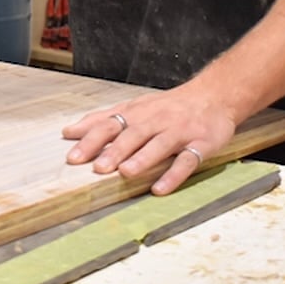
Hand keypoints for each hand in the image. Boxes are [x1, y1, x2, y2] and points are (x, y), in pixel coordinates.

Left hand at [62, 80, 239, 194]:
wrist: (214, 95)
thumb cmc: (169, 106)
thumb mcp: (135, 107)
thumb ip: (104, 119)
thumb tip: (70, 132)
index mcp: (138, 113)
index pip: (111, 124)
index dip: (91, 139)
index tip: (73, 156)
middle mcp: (157, 121)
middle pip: (133, 134)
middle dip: (115, 150)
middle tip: (98, 168)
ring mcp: (179, 132)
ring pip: (159, 144)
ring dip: (143, 158)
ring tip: (126, 173)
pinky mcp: (200, 144)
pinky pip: (187, 160)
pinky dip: (174, 174)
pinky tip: (161, 188)